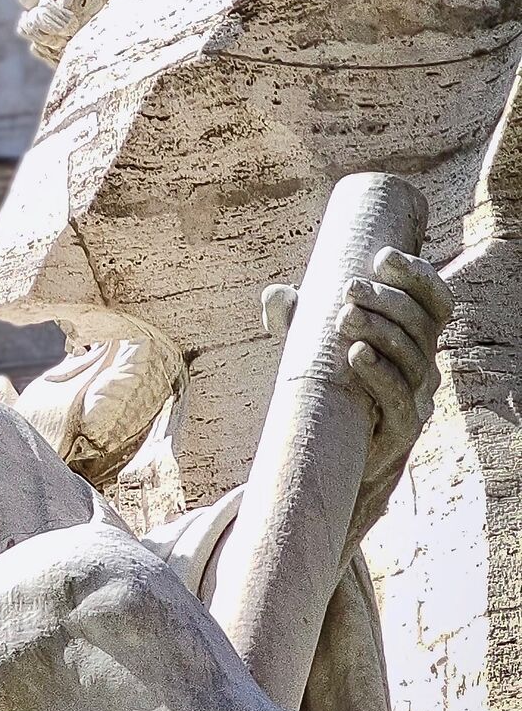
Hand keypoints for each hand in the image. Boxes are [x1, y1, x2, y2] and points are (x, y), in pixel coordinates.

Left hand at [262, 247, 452, 538]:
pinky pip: (400, 399)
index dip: (417, 274)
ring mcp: (417, 397)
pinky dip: (379, 374)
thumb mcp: (311, 347)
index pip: (433, 298)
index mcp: (412, 336)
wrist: (333, 454)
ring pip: (414, 356)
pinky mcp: (403, 429)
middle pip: (421, 322)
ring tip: (345, 317)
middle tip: (349, 289)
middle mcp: (423, 363)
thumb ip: (297, 320)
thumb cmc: (328, 388)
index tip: (382, 256)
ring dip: (381, 331)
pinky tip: (355, 354)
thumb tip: (277, 294)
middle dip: (387, 299)